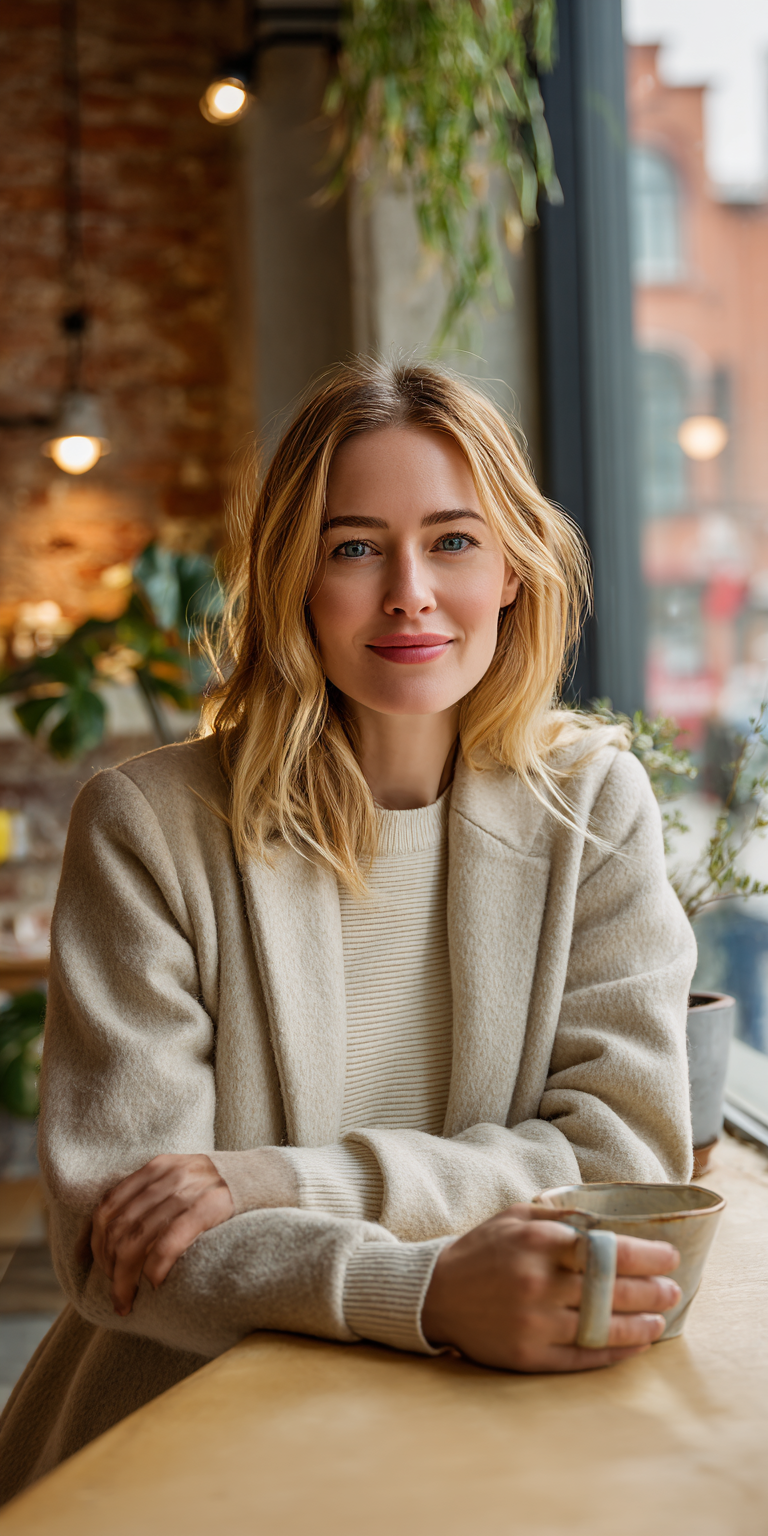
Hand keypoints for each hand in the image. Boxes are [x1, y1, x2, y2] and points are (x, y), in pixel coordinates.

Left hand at [91, 1154, 234, 1316]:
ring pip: (138, 1238)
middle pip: (119, 1226)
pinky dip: (156, 1266)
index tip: (88, 1265)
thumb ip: (153, 1197)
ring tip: (126, 1302)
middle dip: (109, 1266)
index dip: (93, 1239)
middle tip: (115, 1294)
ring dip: (125, 1278)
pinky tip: (155, 1284)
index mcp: (157, 1167)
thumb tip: (115, 1234)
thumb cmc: (221, 1189)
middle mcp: (168, 1175)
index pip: (108, 1204)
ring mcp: (189, 1189)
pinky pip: (170, 1241)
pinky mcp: (211, 1206)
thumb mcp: (182, 1179)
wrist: (269, 1176)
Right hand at [421, 1204, 680, 1371]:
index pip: (604, 1248)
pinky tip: (634, 1347)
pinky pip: (582, 1358)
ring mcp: (532, 1323)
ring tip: (660, 1321)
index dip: (644, 1255)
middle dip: (650, 1291)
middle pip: (610, 1290)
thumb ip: (561, 1216)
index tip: (669, 1256)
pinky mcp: (527, 1356)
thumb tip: (608, 1221)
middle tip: (673, 1290)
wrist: (433, 1294)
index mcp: (535, 1243)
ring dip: (639, 1326)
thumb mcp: (515, 1218)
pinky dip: (614, 1354)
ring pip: (601, 1327)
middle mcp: (536, 1283)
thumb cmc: (480, 1250)